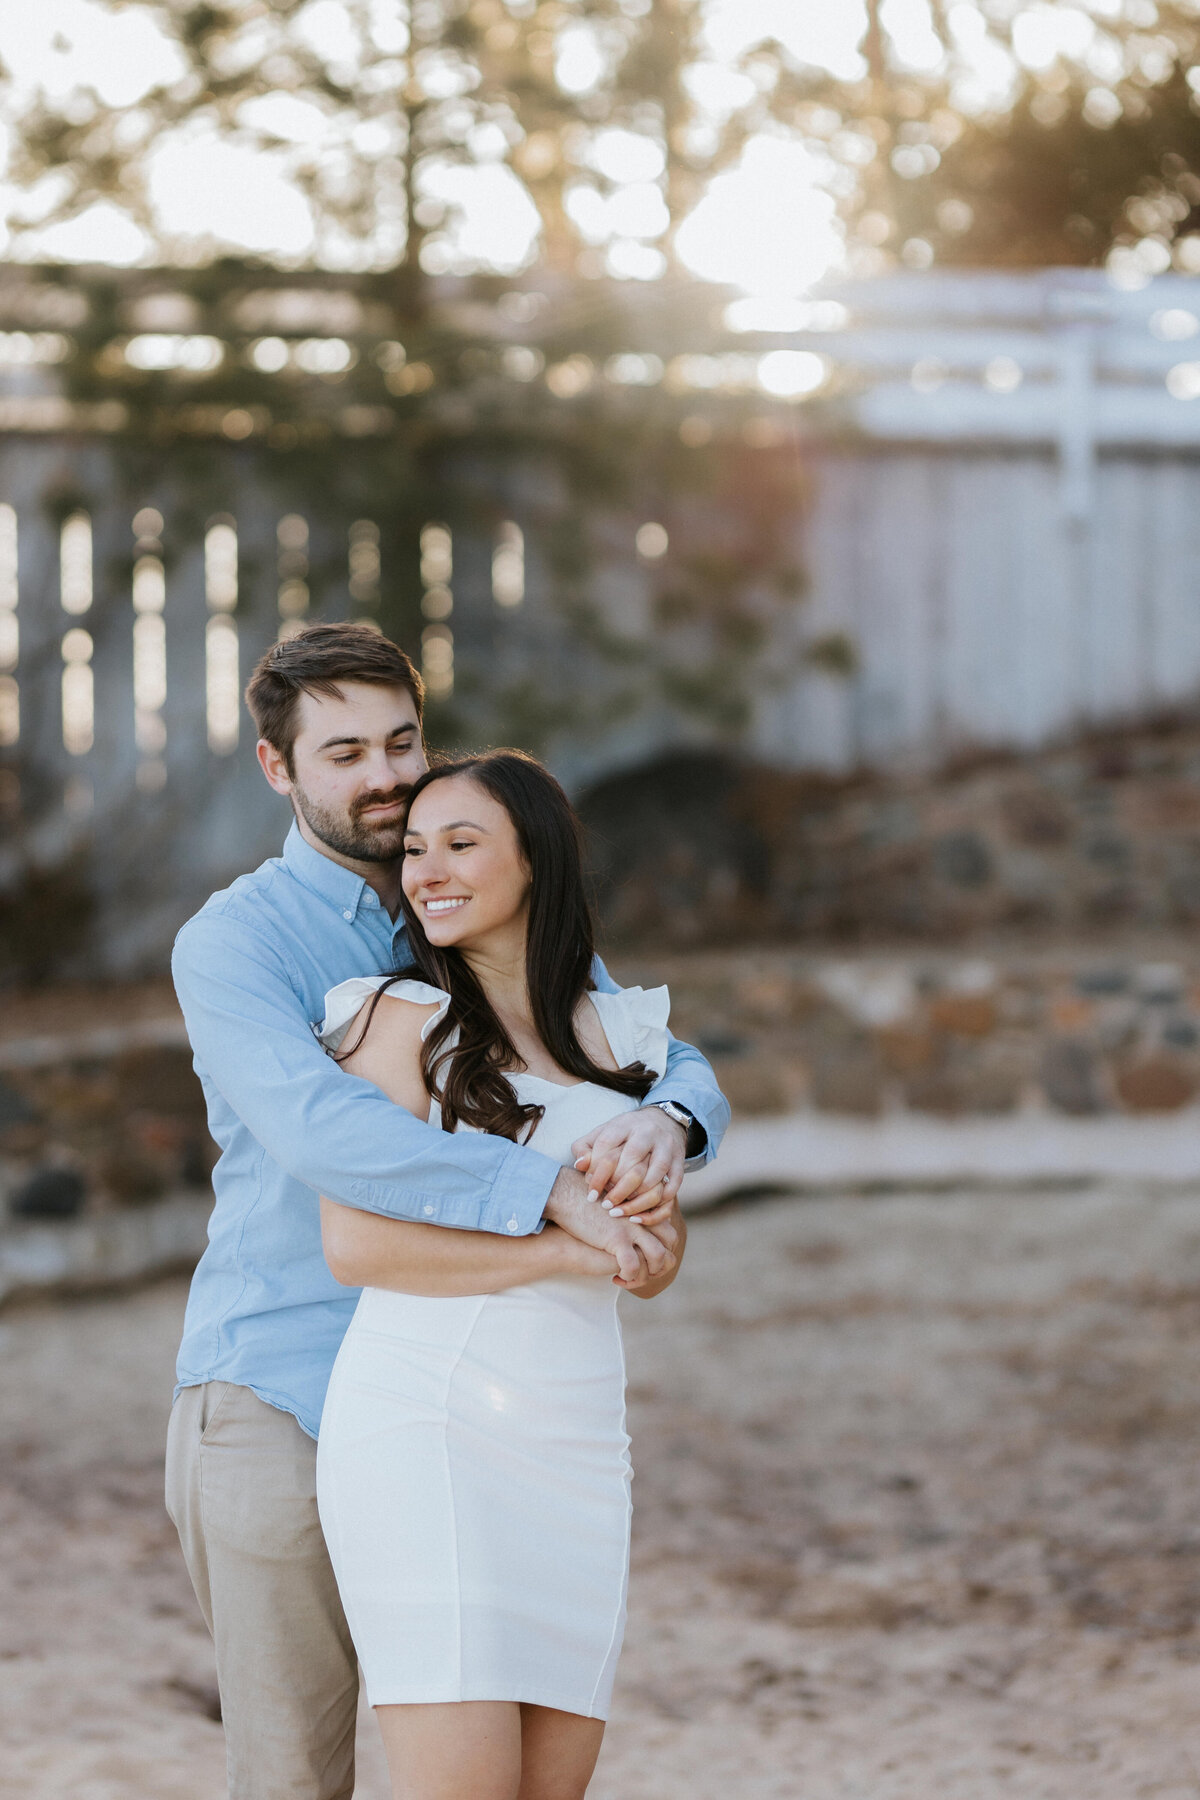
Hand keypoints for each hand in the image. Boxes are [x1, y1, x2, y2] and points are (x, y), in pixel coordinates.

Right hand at [544, 1166, 675, 1286]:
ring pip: (659, 1258)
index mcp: (645, 1208)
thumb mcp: (616, 1206)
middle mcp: (644, 1216)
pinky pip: (634, 1267)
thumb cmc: (586, 1202)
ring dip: (646, 1275)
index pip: (670, 1234)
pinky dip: (629, 1278)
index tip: (644, 1263)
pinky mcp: (617, 1239)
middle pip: (670, 1245)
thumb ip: (631, 1217)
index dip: (662, 1252)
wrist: (566, 1196)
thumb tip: (637, 1237)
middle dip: (660, 1265)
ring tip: (629, 1279)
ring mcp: (633, 1227)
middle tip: (640, 1274)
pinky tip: (615, 1279)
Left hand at [571, 1106, 687, 1218]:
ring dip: (637, 1197)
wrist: (663, 1121)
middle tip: (605, 1204)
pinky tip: (642, 1213)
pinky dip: (659, 1202)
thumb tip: (580, 1165)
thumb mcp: (603, 1133)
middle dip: (617, 1186)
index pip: (607, 1144)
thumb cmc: (625, 1134)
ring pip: (655, 1173)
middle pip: (632, 1158)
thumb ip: (585, 1147)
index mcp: (625, 1123)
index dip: (596, 1171)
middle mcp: (647, 1132)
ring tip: (621, 1209)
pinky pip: (673, 1184)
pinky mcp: (679, 1161)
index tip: (590, 1192)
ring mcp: (666, 1146)